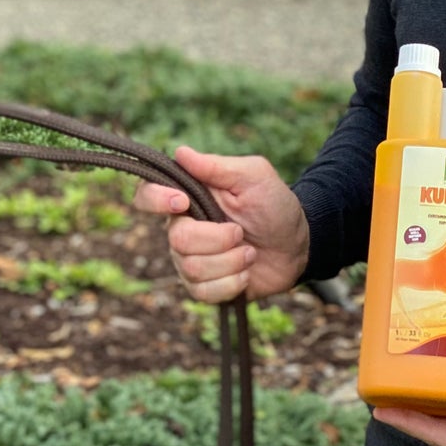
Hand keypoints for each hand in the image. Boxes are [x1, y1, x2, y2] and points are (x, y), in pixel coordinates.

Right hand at [132, 146, 310, 303]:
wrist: (297, 247)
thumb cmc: (275, 205)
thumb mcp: (254, 177)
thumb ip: (218, 166)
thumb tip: (180, 152)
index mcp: (190, 197)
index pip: (148, 196)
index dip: (156, 200)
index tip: (183, 202)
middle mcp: (183, 228)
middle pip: (177, 239)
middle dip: (217, 239)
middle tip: (241, 232)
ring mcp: (190, 260)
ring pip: (191, 268)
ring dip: (230, 261)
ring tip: (249, 252)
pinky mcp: (202, 287)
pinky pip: (202, 292)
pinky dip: (231, 283)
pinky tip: (245, 273)